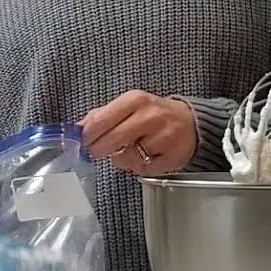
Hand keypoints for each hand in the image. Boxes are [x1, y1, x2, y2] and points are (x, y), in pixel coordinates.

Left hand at [78, 90, 196, 175]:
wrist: (192, 123)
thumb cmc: (154, 115)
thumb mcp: (129, 106)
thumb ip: (102, 115)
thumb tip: (78, 128)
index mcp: (135, 100)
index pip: (101, 120)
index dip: (87, 135)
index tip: (82, 142)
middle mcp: (150, 116)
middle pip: (110, 140)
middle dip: (99, 149)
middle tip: (98, 151)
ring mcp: (163, 137)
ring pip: (125, 158)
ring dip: (122, 159)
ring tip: (130, 150)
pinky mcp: (172, 157)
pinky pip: (142, 170)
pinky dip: (139, 167)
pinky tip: (145, 157)